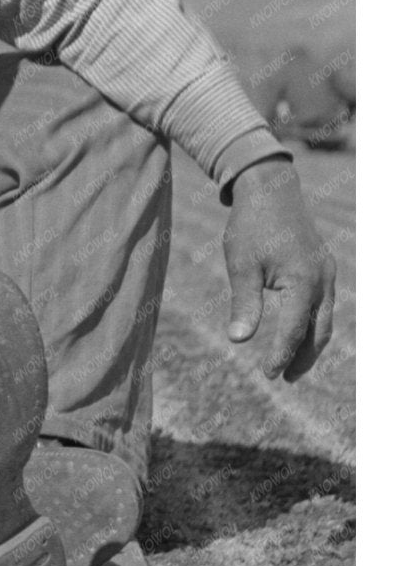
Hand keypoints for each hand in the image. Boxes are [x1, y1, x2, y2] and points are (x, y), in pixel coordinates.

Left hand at [223, 157, 338, 381]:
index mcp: (304, 282)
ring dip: (310, 342)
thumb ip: (244, 304)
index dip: (281, 355)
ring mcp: (327, 273)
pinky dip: (312, 321)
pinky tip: (298, 329)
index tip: (268, 376)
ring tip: (290, 362)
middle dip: (302, 357)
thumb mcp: (241, 265)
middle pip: (318, 331)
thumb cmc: (251, 226)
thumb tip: (237, 340)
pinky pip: (323, 302)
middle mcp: (323, 280)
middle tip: (283, 377)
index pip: (294, 330)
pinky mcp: (323, 266)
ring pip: (324, 318)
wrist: (270, 188)